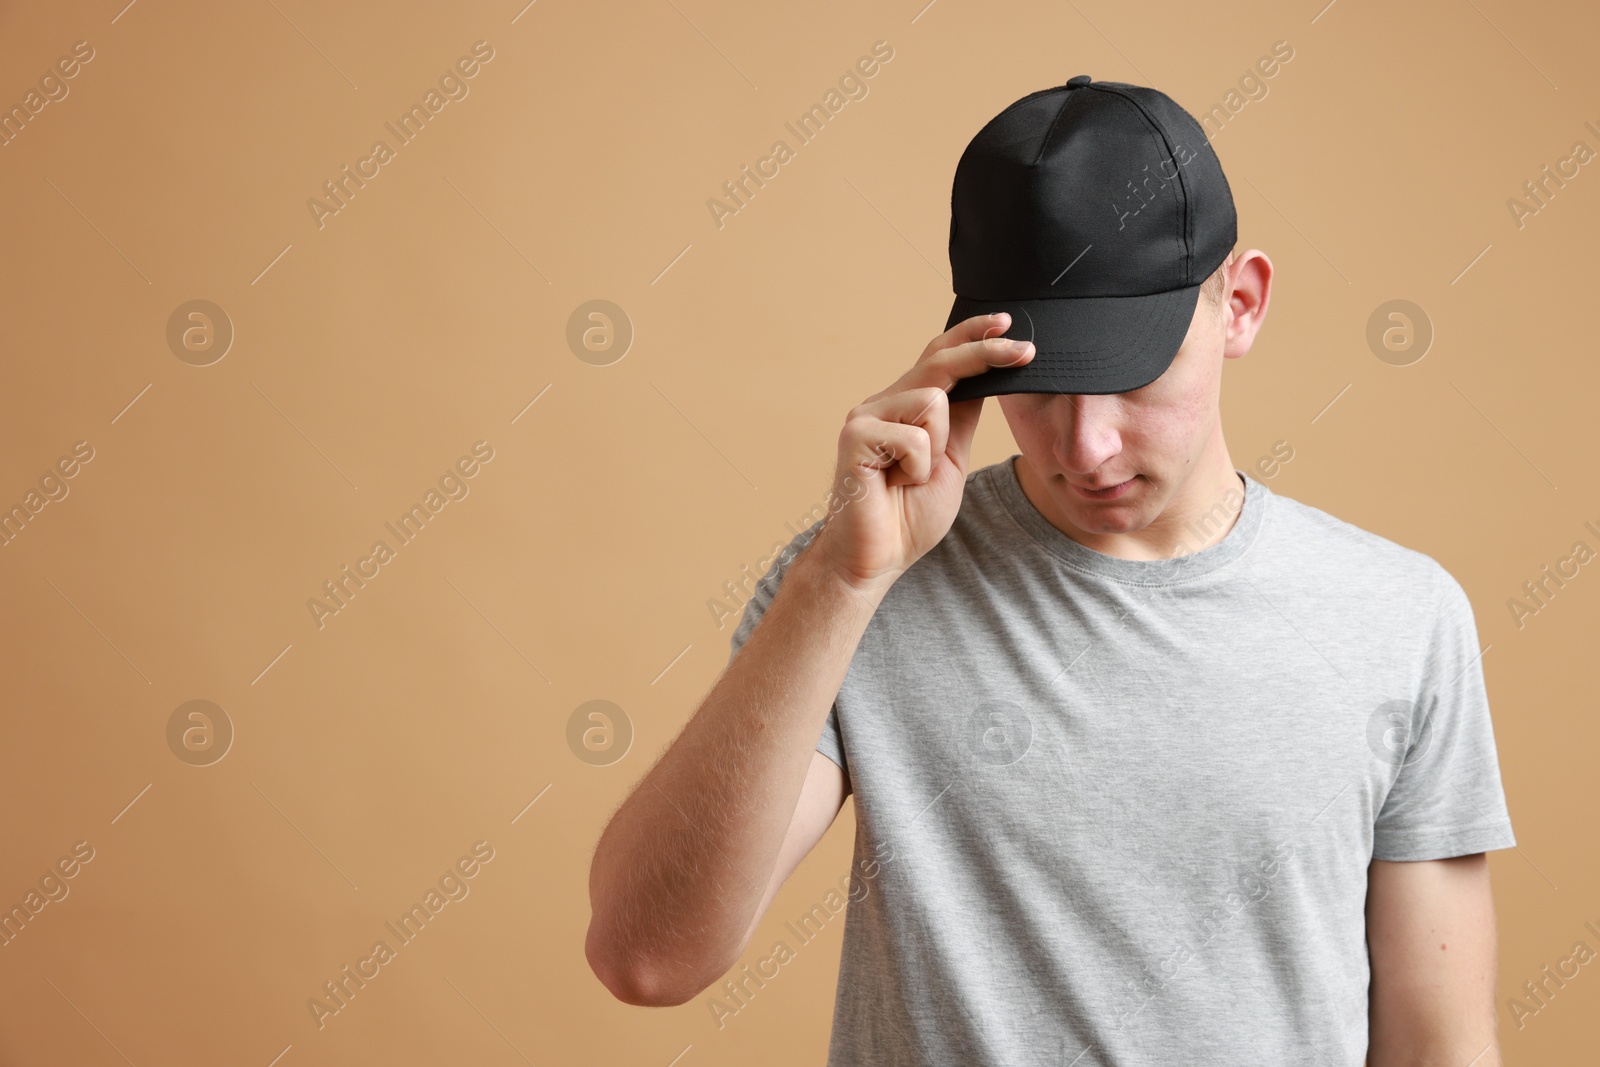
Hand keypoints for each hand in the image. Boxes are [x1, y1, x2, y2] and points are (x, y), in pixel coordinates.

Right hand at [807, 313, 1033, 595]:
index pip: (940, 358)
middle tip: (1026, 351)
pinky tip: (894, 485)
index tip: (1007, 323)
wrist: (875, 558)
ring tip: (911, 478)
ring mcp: (866, 417)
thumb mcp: (950, 460)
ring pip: (932, 402)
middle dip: (986, 353)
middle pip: (940, 362)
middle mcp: (883, 403)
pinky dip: (916, 469)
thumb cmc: (908, 516)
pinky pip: (914, 436)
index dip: (972, 337)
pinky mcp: (855, 436)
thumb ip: (961, 421)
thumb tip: (984, 381)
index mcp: (905, 407)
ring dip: (936, 449)